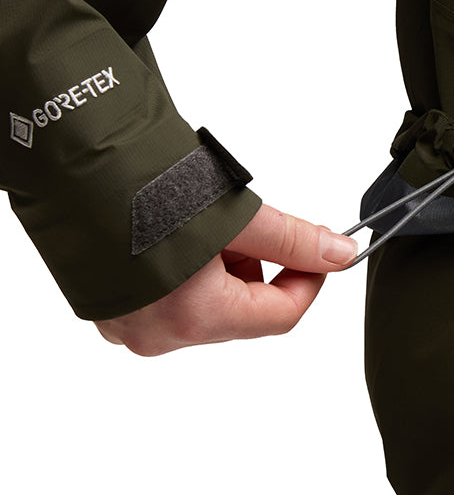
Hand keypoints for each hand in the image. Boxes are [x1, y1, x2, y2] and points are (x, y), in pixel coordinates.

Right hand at [94, 204, 356, 355]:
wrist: (72, 160)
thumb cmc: (147, 185)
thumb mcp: (239, 214)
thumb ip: (294, 241)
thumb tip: (341, 254)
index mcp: (193, 318)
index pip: (281, 317)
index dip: (309, 280)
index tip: (318, 251)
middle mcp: (158, 335)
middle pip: (243, 310)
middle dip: (257, 266)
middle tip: (245, 223)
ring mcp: (129, 325)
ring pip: (210, 304)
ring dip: (224, 266)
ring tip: (205, 223)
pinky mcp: (113, 307)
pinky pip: (173, 298)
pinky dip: (190, 269)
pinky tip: (178, 233)